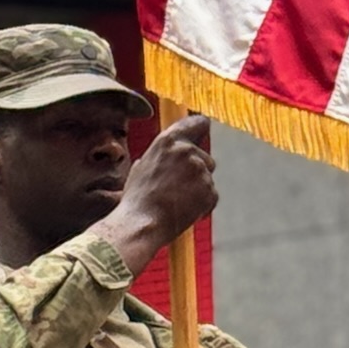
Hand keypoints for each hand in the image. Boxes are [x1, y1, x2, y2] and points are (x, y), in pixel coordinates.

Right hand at [104, 115, 215, 273]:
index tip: (203, 131)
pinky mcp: (210, 192)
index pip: (198, 123)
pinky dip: (202, 205)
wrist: (141, 224)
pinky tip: (184, 210)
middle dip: (196, 171)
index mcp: (168, 141)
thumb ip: (160, 155)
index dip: (200, 128)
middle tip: (177, 187)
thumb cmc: (137, 199)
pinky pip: (211, 196)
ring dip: (198, 189)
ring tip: (177, 201)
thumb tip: (167, 155)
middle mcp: (187, 152)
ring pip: (208, 178)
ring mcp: (201, 172)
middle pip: (205, 157)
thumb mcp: (141, 167)